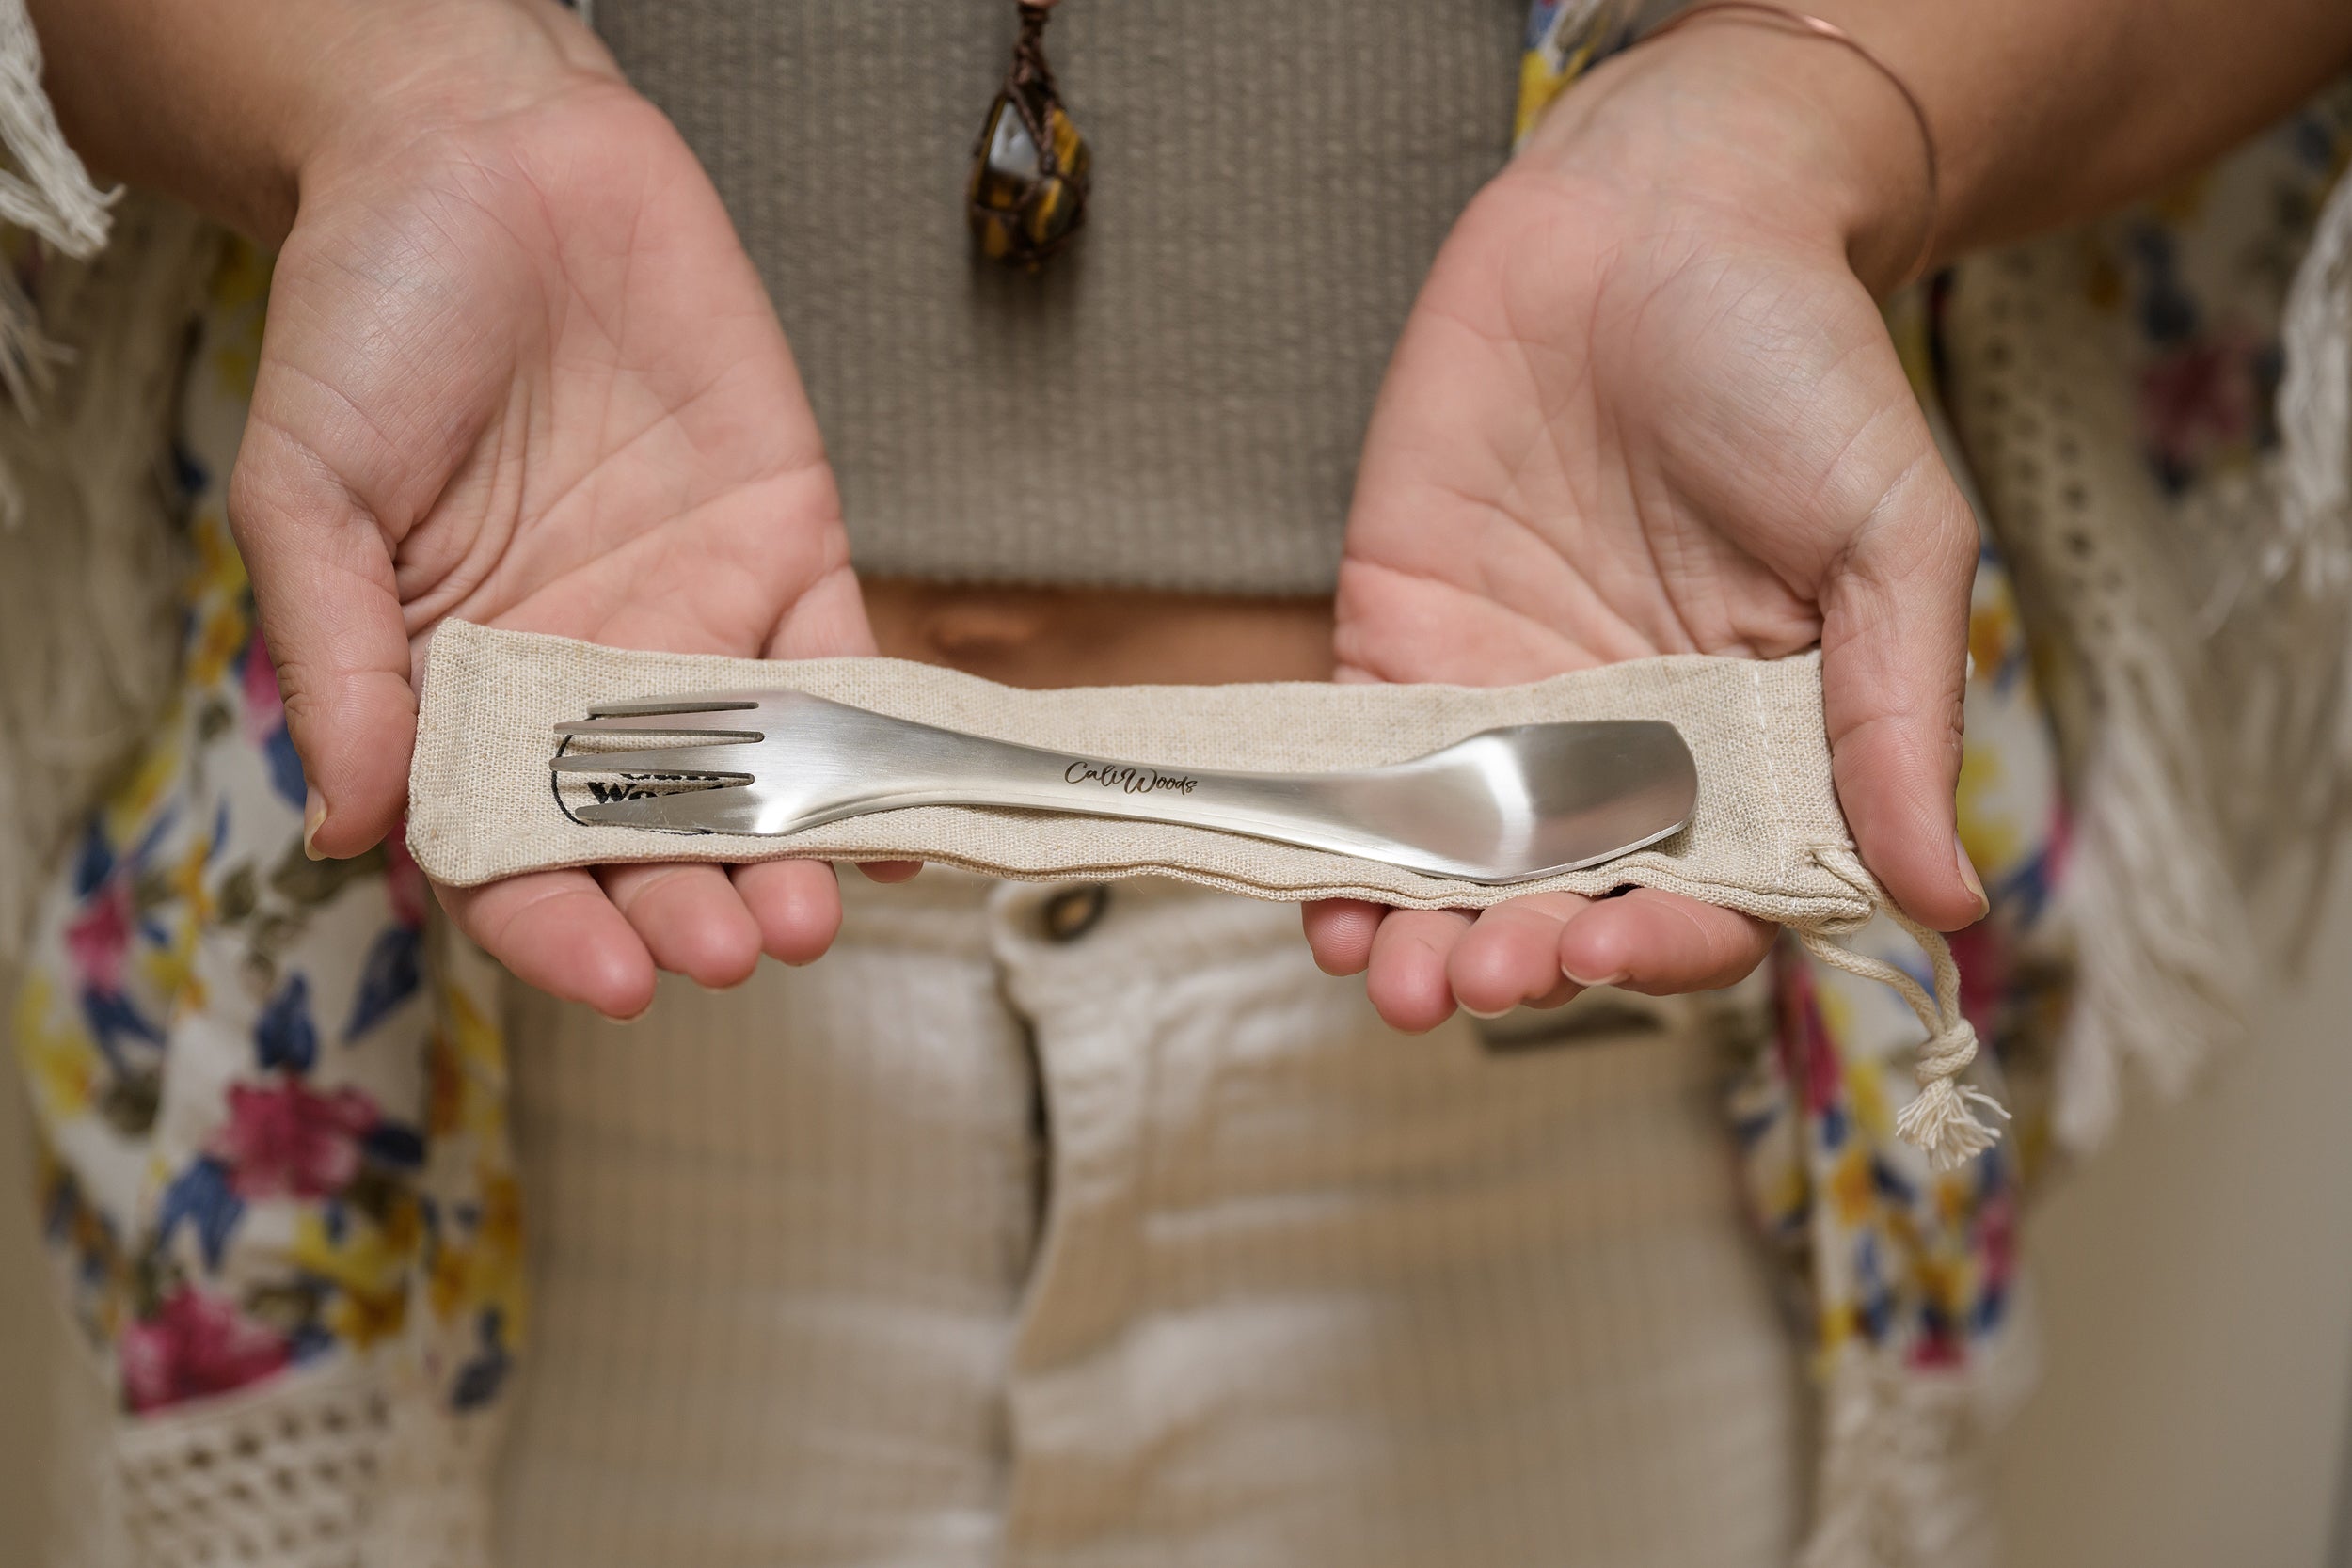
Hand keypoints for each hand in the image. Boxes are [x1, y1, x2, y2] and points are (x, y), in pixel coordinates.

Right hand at [227, 5, 895, 1018]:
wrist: (488, 156)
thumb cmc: (369, 317)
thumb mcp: (309, 489)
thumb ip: (338, 660)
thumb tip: (345, 833)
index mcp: (463, 686)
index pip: (511, 846)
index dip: (556, 921)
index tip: (609, 973)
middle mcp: (587, 677)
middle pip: (648, 833)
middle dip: (690, 904)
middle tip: (725, 948)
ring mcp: (695, 619)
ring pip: (756, 774)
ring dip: (787, 853)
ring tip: (807, 910)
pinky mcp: (790, 546)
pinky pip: (845, 666)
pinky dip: (879, 742)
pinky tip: (900, 815)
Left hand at [1304, 26, 1985, 1030]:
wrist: (1660, 212)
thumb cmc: (1800, 364)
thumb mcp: (1889, 538)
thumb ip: (1895, 720)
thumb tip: (1946, 901)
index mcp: (1750, 747)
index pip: (1707, 896)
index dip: (1661, 945)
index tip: (1614, 943)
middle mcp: (1621, 751)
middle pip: (1565, 903)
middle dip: (1518, 962)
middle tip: (1484, 978)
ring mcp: (1501, 705)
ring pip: (1452, 867)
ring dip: (1419, 938)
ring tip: (1392, 977)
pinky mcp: (1398, 645)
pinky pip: (1360, 773)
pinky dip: (1337, 846)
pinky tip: (1323, 900)